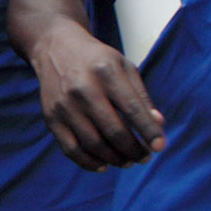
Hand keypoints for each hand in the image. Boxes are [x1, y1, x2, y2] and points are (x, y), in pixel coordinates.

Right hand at [30, 19, 165, 170]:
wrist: (54, 46)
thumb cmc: (96, 59)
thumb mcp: (124, 66)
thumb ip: (141, 96)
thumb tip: (158, 126)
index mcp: (105, 72)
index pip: (134, 110)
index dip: (150, 133)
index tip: (159, 147)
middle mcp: (83, 88)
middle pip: (115, 132)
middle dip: (135, 151)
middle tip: (144, 156)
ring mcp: (64, 104)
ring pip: (94, 145)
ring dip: (116, 160)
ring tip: (128, 161)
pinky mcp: (51, 116)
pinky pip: (71, 149)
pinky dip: (90, 163)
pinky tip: (104, 164)